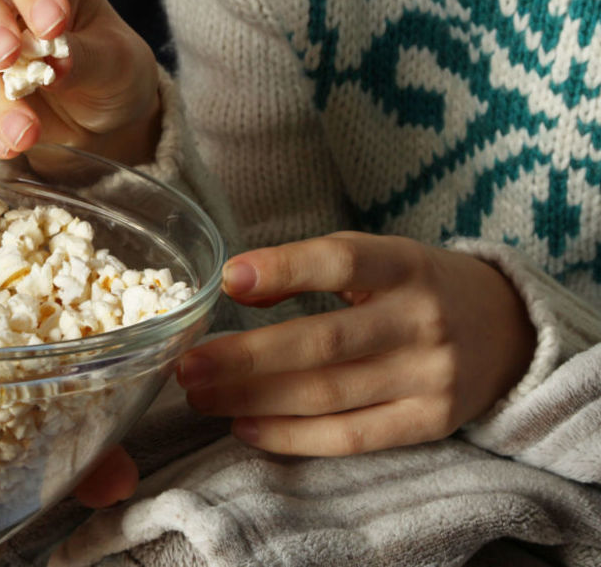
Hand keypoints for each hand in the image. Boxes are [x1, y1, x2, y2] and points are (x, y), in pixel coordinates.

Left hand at [178, 232, 536, 455]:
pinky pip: (349, 437)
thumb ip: (310, 266)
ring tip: (201, 396)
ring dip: (253, 399)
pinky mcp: (428, 422)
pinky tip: (244, 426)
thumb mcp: (377, 257)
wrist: (506, 330)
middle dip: (245, 357)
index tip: (228, 278)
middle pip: (322, 342)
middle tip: (187, 366)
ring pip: (326, 395)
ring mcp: (429, 376)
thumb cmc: (415, 287)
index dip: (284, 269)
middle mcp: (422, 320)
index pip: (341, 262)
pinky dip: (290, 436)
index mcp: (405, 265)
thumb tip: (237, 285)